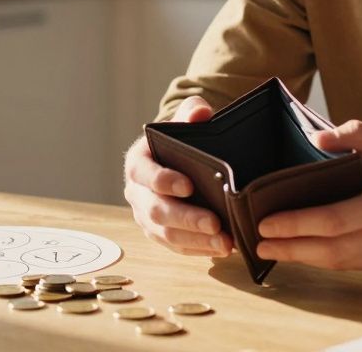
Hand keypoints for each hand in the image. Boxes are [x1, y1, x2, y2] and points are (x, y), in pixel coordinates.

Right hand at [123, 96, 232, 256]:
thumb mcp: (186, 120)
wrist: (178, 159)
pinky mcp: (159, 234)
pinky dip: (199, 249)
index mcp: (138, 162)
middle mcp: (136, 192)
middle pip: (156, 210)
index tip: (189, 186)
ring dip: (196, 240)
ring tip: (225, 242)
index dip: (164, 180)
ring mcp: (146, 216)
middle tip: (215, 223)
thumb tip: (200, 112)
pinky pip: (176, 248)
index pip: (145, 173)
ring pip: (166, 234)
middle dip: (187, 219)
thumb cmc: (181, 139)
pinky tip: (221, 248)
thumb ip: (192, 113)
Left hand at [255, 120, 361, 274]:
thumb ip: (361, 135)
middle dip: (290, 249)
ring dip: (305, 258)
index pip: (334, 220)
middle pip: (330, 251)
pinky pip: (357, 265)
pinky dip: (330, 259)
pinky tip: (311, 251)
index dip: (297, 224)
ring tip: (275, 249)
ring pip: (341, 263)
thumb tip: (318, 138)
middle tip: (259, 243)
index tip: (267, 222)